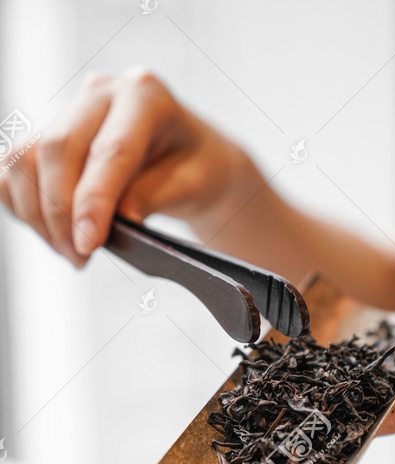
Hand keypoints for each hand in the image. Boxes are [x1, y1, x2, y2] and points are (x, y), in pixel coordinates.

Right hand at [0, 68, 249, 265]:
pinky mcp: (47, 132)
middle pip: (58, 150)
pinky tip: (51, 232)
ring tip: (70, 252)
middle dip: (61, 214)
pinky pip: (14, 169)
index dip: (92, 201)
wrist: (190, 158)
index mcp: (145, 95)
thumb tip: (117, 219)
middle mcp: (101, 93)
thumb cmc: (196, 169)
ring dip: (39, 216)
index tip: (87, 244)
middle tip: (79, 257)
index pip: (109, 151)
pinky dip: (23, 205)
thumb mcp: (191, 185)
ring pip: (25, 159)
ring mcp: (69, 109)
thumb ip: (152, 196)